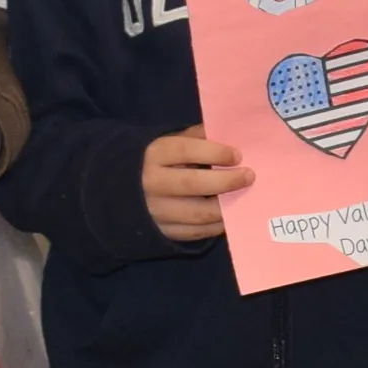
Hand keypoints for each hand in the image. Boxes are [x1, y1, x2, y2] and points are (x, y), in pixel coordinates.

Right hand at [142, 127, 250, 243]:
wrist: (118, 191)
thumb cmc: (152, 161)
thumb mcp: (167, 141)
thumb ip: (195, 137)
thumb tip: (228, 134)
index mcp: (154, 154)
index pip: (186, 150)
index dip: (214, 152)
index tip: (237, 155)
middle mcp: (151, 183)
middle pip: (193, 184)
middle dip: (226, 181)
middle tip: (249, 176)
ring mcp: (155, 211)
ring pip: (197, 214)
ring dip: (225, 208)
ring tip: (242, 198)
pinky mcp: (161, 232)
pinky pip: (194, 233)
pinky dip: (214, 226)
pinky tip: (228, 216)